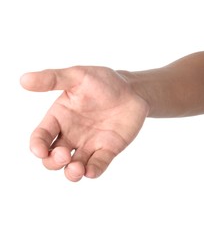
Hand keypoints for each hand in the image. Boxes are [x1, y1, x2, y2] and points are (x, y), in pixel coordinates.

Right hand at [20, 66, 148, 181]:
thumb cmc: (104, 81)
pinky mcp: (107, 150)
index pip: (41, 137)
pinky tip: (90, 171)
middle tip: (65, 155)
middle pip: (53, 158)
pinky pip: (96, 166)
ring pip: (73, 167)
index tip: (40, 151)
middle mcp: (71, 134)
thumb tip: (23, 79)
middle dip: (53, 162)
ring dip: (71, 173)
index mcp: (60, 118)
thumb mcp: (78, 76)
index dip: (37, 146)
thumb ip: (53, 79)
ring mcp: (89, 144)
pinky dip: (92, 172)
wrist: (134, 90)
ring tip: (76, 168)